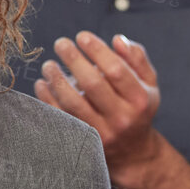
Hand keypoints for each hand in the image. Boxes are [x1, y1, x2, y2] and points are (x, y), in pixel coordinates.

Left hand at [36, 32, 162, 188]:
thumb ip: (136, 59)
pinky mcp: (84, 142)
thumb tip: (118, 39)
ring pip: (73, 103)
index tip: (81, 36)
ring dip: (57, 80)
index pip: (116, 70)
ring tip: (48, 65)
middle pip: (92, 84)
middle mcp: (122, 117)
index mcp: (139, 99)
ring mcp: (102, 132)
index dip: (97, 50)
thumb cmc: (136, 108)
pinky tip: (42, 84)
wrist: (132, 152)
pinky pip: (61, 118)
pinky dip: (47, 99)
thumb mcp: (147, 84)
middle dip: (73, 59)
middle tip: (60, 43)